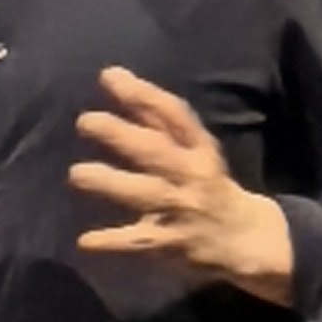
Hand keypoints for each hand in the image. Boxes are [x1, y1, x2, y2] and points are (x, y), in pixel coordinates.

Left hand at [69, 68, 295, 304]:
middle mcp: (192, 175)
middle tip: (85, 122)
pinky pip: (138, 242)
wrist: (244, 239)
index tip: (109, 77)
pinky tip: (85, 241)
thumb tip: (115, 78)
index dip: (143, 95)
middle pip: (156, 152)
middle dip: (121, 135)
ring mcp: (181, 210)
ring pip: (145, 194)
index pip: (174, 115)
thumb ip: (158, 120)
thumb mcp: (194, 150)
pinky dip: (111, 242)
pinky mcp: (170, 244)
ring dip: (111, 183)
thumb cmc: (208, 185)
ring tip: (77, 174)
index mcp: (199, 149)